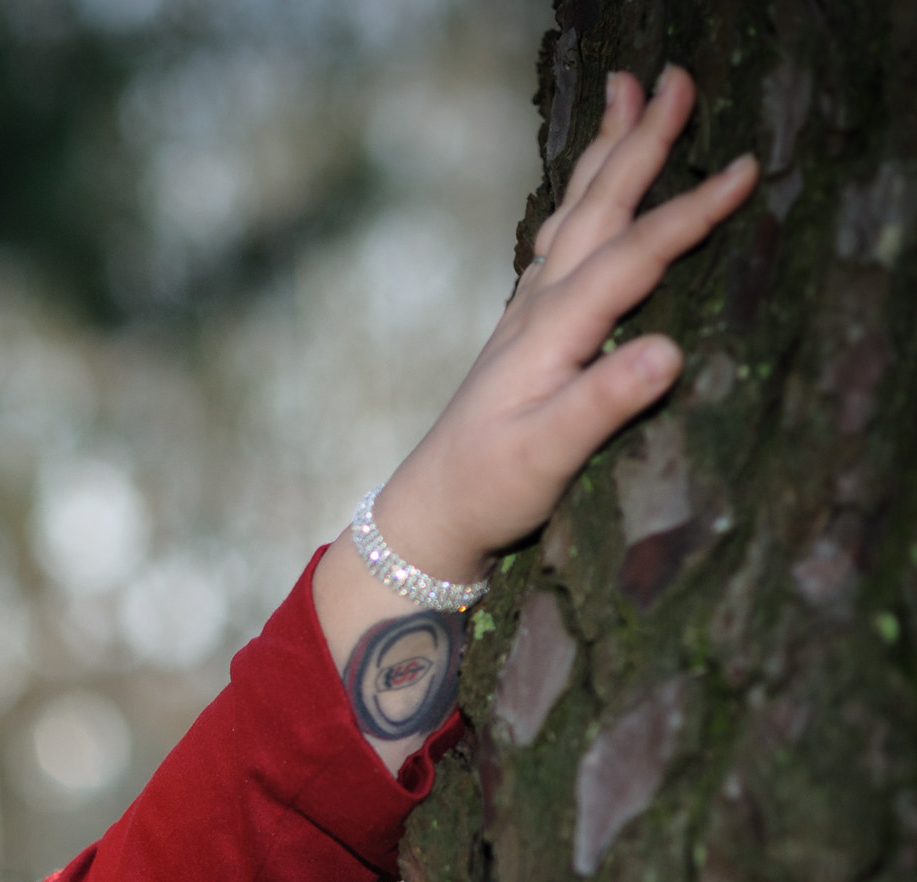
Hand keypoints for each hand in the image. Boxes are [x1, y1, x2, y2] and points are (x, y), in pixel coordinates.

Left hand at [371, 66, 758, 583]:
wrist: (431, 511)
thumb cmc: (489, 488)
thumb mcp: (549, 454)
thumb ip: (605, 403)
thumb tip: (670, 352)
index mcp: (551, 331)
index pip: (632, 257)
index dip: (689, 213)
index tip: (744, 170)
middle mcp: (537, 310)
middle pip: (598, 210)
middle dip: (639, 142)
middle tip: (675, 76)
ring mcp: (528, 316)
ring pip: (576, 216)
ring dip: (607, 156)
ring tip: (629, 97)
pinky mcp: (526, 332)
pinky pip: (562, 245)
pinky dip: (586, 203)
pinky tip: (589, 195)